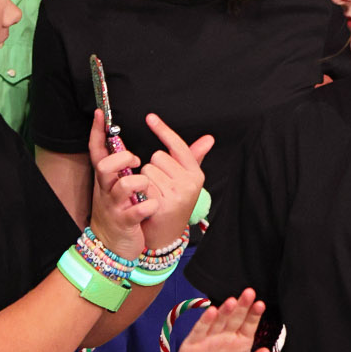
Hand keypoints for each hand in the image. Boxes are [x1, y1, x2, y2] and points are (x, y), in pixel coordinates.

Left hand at [90, 111, 214, 258]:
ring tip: (154, 193)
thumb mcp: (187, 180)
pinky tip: (147, 200)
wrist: (167, 234)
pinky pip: (143, 184)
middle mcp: (190, 183)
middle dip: (153, 167)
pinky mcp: (162, 203)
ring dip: (145, 180)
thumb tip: (209, 138)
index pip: (178, 145)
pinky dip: (141, 190)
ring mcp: (177, 194)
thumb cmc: (174, 202)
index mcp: (196, 174)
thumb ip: (194, 157)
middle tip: (160, 184)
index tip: (149, 117)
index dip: (163, 130)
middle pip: (158, 156)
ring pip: (148, 169)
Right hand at [170, 290, 270, 351]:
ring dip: (225, 311)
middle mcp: (225, 338)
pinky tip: (212, 312)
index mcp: (240, 344)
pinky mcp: (193, 344)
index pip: (249, 325)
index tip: (261, 304)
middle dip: (242, 306)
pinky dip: (205, 321)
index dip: (254, 315)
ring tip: (232, 301)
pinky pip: (200, 330)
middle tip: (249, 293)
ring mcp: (209, 340)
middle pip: (235, 318)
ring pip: (218, 321)